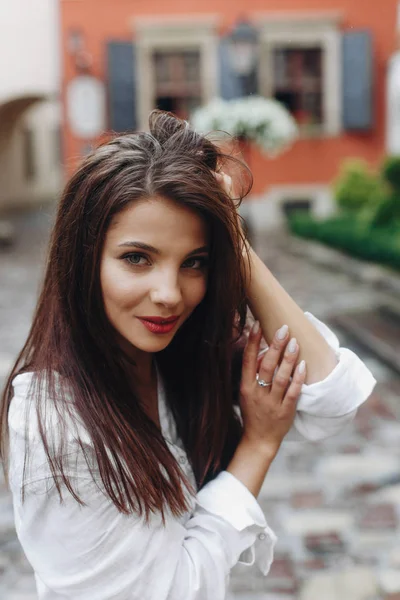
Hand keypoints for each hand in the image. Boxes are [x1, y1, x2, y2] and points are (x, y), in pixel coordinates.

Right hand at [239, 322, 305, 455]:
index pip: (247, 360)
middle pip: (266, 366)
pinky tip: (303, 365)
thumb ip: (253, 374)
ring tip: (295, 342)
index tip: (258, 324)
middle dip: (275, 345)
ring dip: (288, 359)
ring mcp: (271, 403)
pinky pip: (293, 392)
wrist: (258, 441)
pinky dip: (298, 378)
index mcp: (245, 387)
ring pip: (281, 377)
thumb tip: (262, 349)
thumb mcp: (246, 393)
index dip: (252, 342)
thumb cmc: (253, 412)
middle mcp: (257, 394)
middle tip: (283, 329)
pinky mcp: (285, 411)